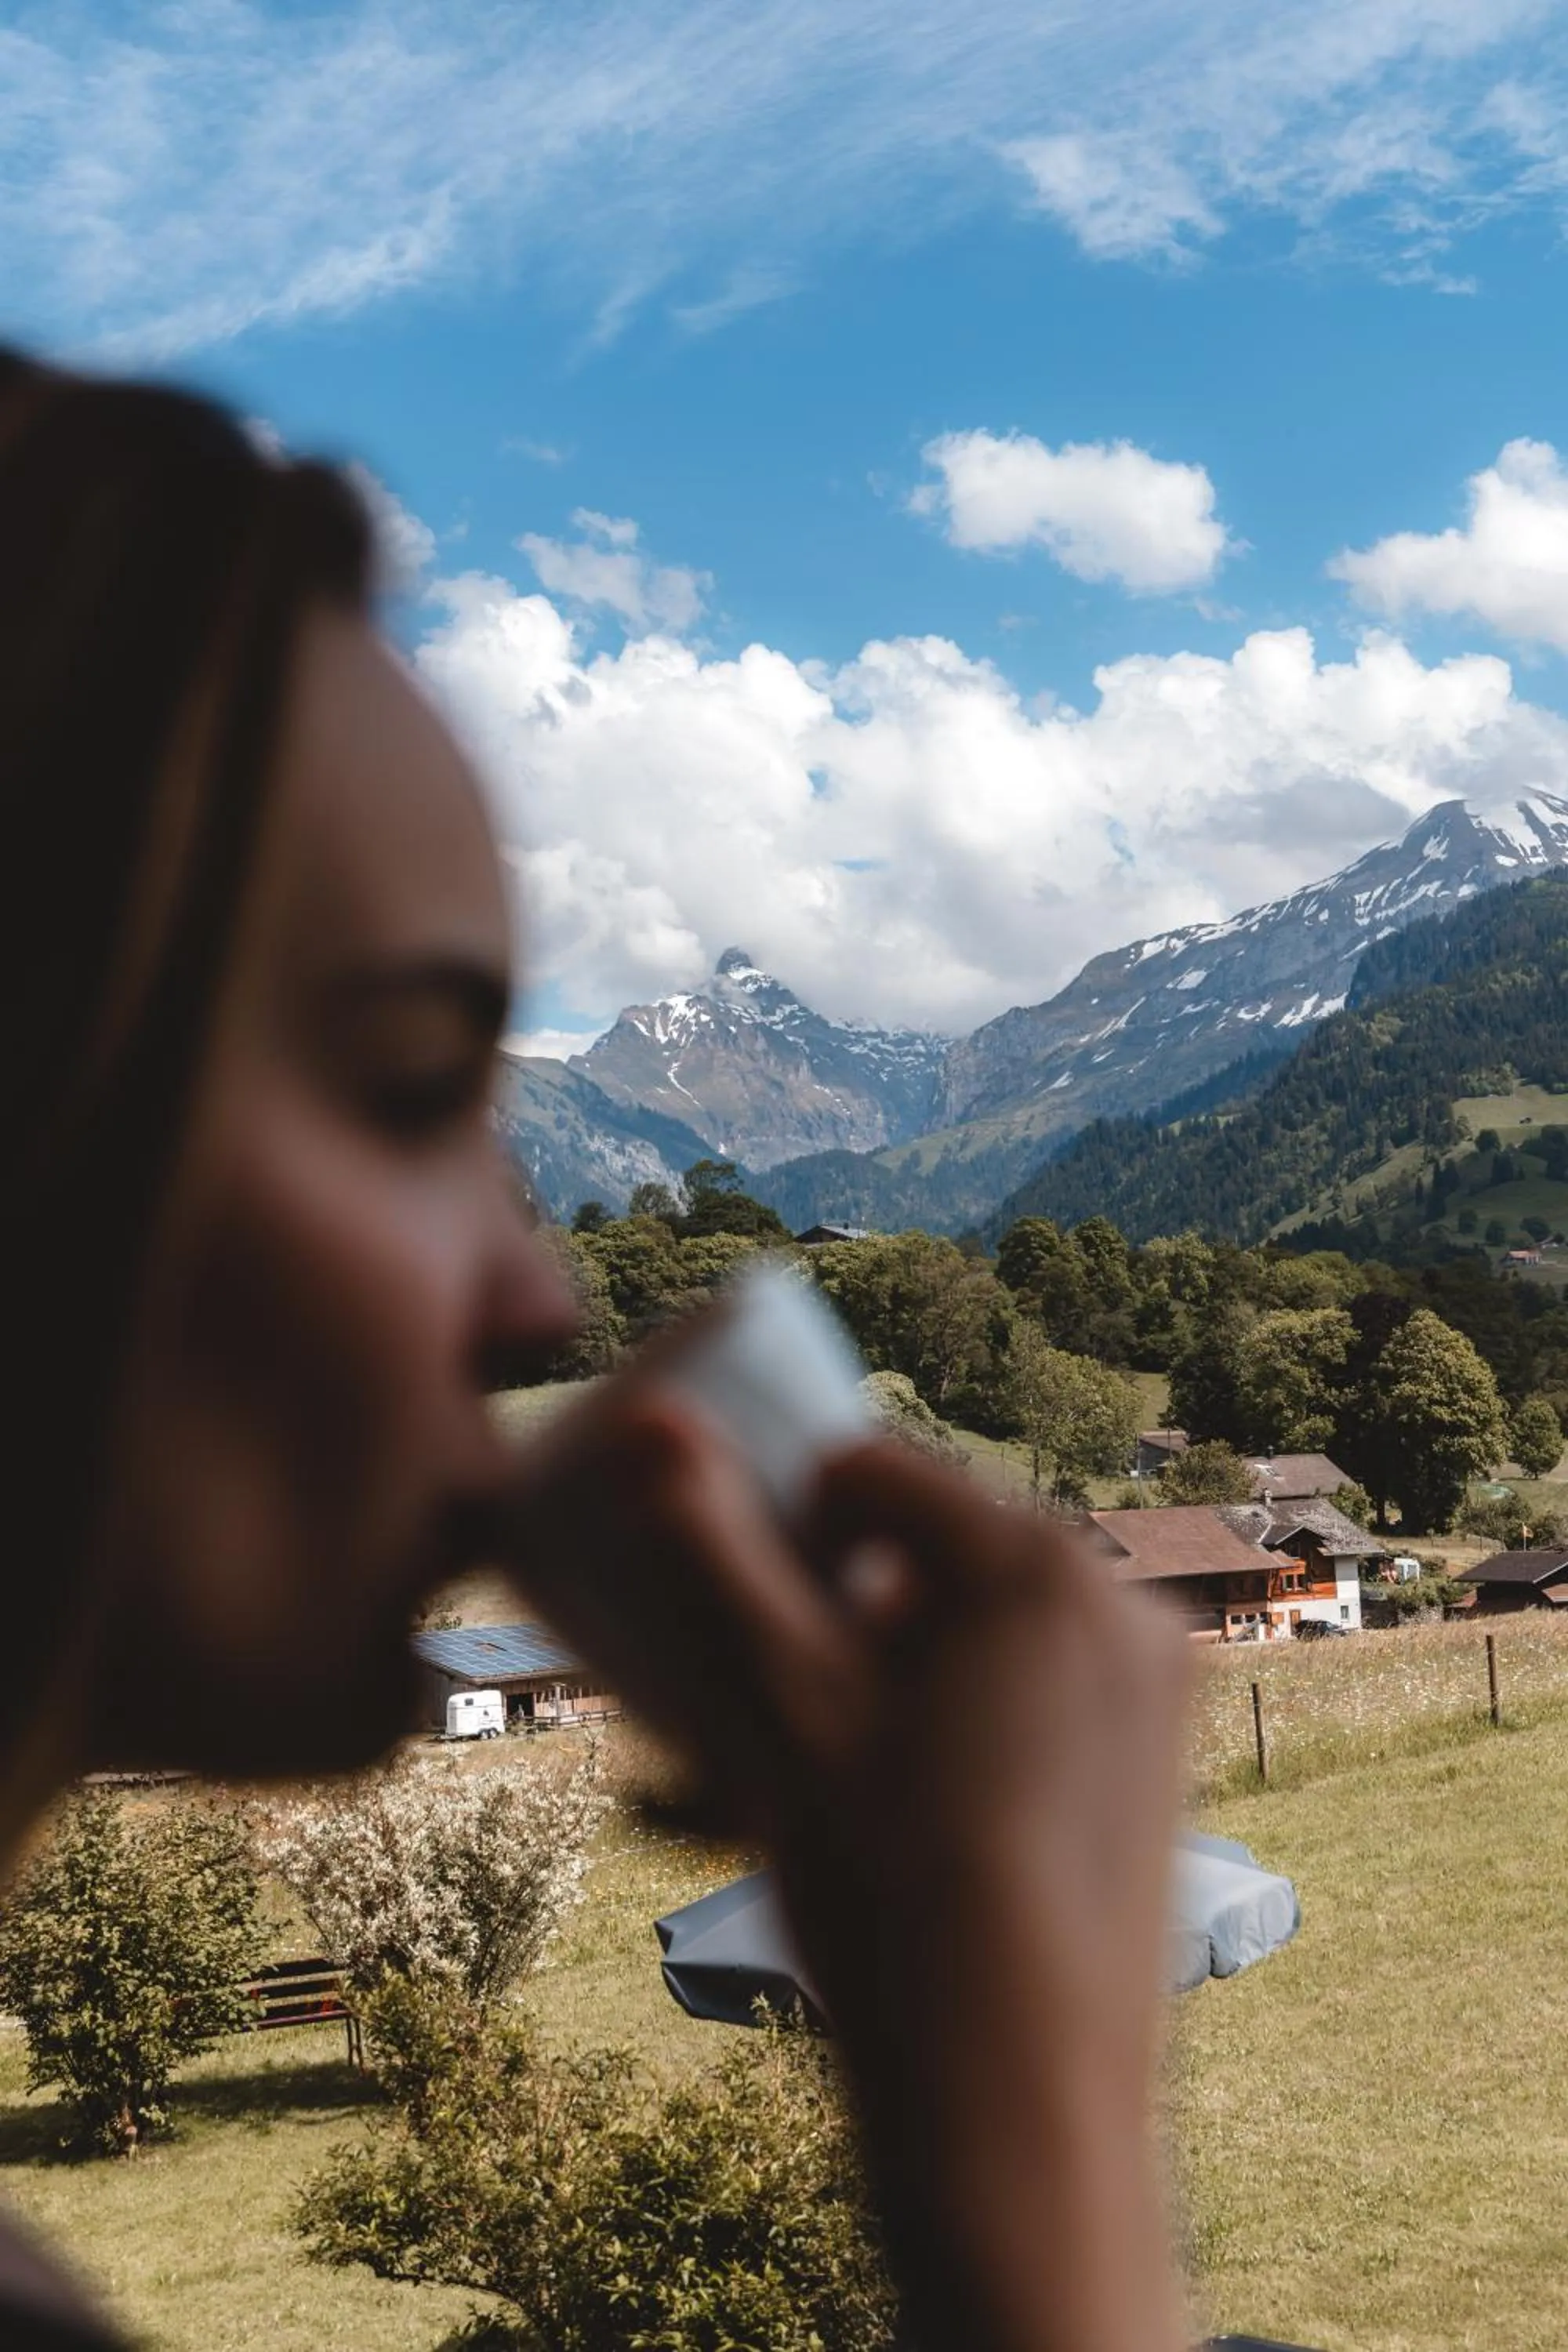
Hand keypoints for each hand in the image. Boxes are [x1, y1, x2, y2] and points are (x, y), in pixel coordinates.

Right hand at [503, 1385, 1190, 2351]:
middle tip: (789, 1736)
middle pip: (932, 1551)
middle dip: (843, 1616)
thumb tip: (649, 1423)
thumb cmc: (891, 1897)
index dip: (788, 1541)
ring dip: (897, 1672)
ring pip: (983, 1626)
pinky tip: (916, 1820)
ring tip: (843, 1789)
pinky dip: (967, 1719)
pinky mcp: (1161, 1760)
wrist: (1021, 2110)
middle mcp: (1116, 1597)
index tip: (765, 1648)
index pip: (867, 1472)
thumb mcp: (782, 1710)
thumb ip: (718, 1555)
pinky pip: (1041, 1688)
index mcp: (1031, 1557)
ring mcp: (1153, 1683)